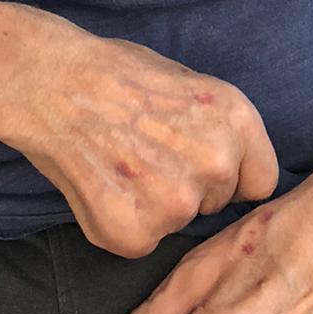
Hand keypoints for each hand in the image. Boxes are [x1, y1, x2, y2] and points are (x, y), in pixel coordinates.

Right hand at [0, 22, 278, 258]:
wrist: (52, 82)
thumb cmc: (116, 73)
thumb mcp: (190, 81)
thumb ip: (218, 128)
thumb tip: (233, 165)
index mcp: (237, 119)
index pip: (260, 181)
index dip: (230, 175)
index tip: (200, 165)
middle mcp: (216, 162)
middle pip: (216, 203)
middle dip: (188, 186)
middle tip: (145, 153)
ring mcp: (177, 203)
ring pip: (176, 221)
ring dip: (152, 205)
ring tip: (119, 163)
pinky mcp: (136, 234)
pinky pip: (140, 241)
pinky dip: (120, 221)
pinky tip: (100, 184)